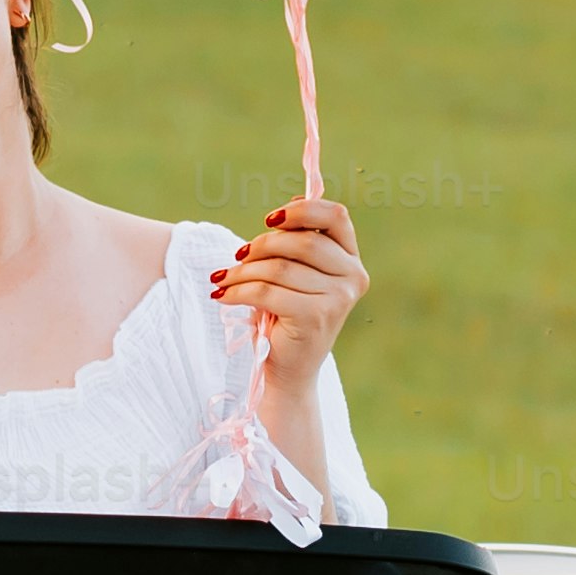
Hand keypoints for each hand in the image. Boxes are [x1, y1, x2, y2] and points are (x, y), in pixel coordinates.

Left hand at [207, 197, 366, 388]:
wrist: (290, 370)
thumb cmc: (288, 316)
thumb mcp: (296, 274)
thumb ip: (298, 242)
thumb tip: (291, 203)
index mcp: (351, 260)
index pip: (336, 216)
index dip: (302, 210)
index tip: (270, 219)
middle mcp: (353, 278)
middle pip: (302, 241)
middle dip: (261, 245)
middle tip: (237, 256)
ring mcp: (338, 299)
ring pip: (279, 268)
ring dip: (242, 271)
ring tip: (223, 279)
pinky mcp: (316, 318)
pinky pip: (267, 292)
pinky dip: (237, 291)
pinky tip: (222, 295)